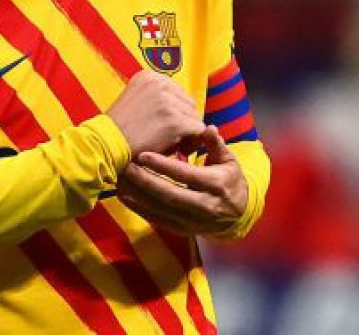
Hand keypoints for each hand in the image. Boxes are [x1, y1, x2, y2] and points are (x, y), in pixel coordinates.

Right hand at [106, 70, 204, 155]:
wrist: (106, 143)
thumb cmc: (118, 129)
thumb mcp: (134, 99)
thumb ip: (155, 97)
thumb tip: (183, 106)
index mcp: (150, 76)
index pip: (177, 92)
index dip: (176, 110)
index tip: (167, 125)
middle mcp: (160, 83)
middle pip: (188, 103)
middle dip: (184, 121)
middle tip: (173, 138)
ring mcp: (168, 102)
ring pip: (195, 117)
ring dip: (188, 133)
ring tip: (173, 144)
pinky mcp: (175, 121)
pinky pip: (197, 131)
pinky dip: (192, 142)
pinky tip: (180, 150)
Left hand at [117, 125, 247, 237]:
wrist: (238, 215)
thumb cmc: (230, 179)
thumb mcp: (229, 160)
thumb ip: (216, 144)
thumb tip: (208, 128)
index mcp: (216, 185)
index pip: (186, 175)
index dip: (164, 165)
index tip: (144, 155)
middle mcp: (204, 205)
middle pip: (170, 195)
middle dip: (145, 181)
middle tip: (126, 166)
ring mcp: (192, 221)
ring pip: (160, 209)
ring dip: (137, 195)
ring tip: (120, 179)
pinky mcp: (182, 230)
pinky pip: (157, 220)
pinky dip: (139, 208)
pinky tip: (124, 195)